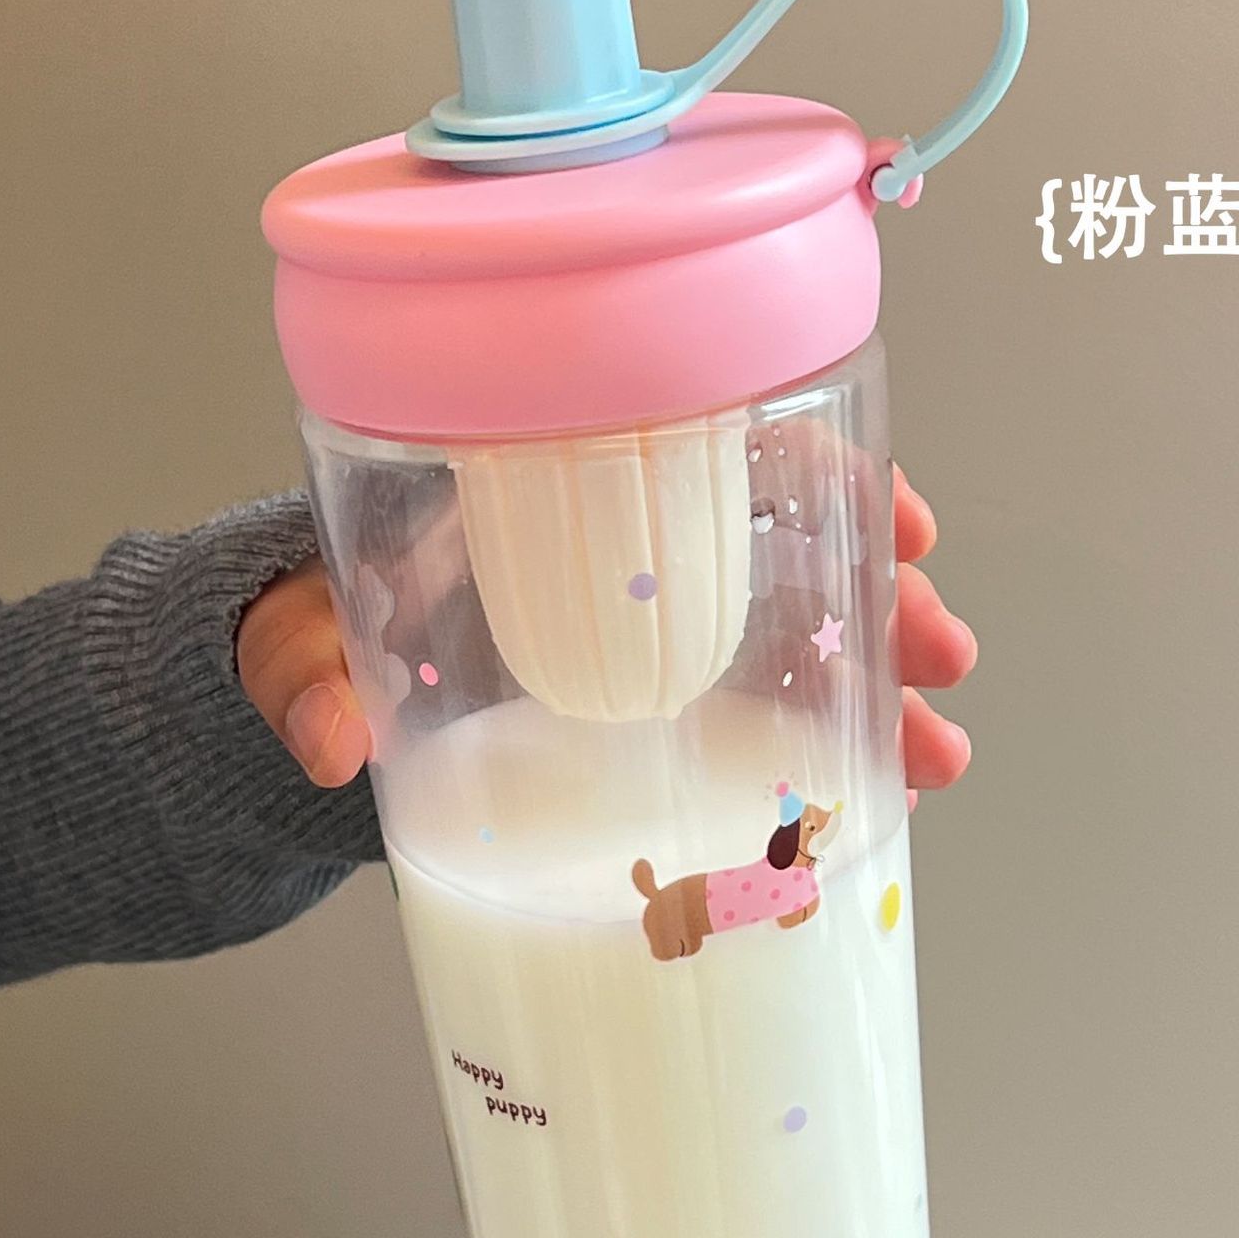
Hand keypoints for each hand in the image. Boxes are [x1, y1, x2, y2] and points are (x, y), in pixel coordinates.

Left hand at [238, 464, 976, 794]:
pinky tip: (880, 794)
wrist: (315, 688)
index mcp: (563, 490)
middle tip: (943, 657)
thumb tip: (327, 737)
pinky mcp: (648, 710)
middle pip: (792, 545)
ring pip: (797, 637)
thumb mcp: (295, 632)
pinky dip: (826, 748)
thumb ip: (299, 670)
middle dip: (885, 598)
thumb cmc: (314, 619)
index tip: (899, 517)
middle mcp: (626, 553)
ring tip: (936, 757)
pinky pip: (759, 713)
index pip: (718, 443)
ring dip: (879, 689)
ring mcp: (647, 637)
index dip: (823, 471)